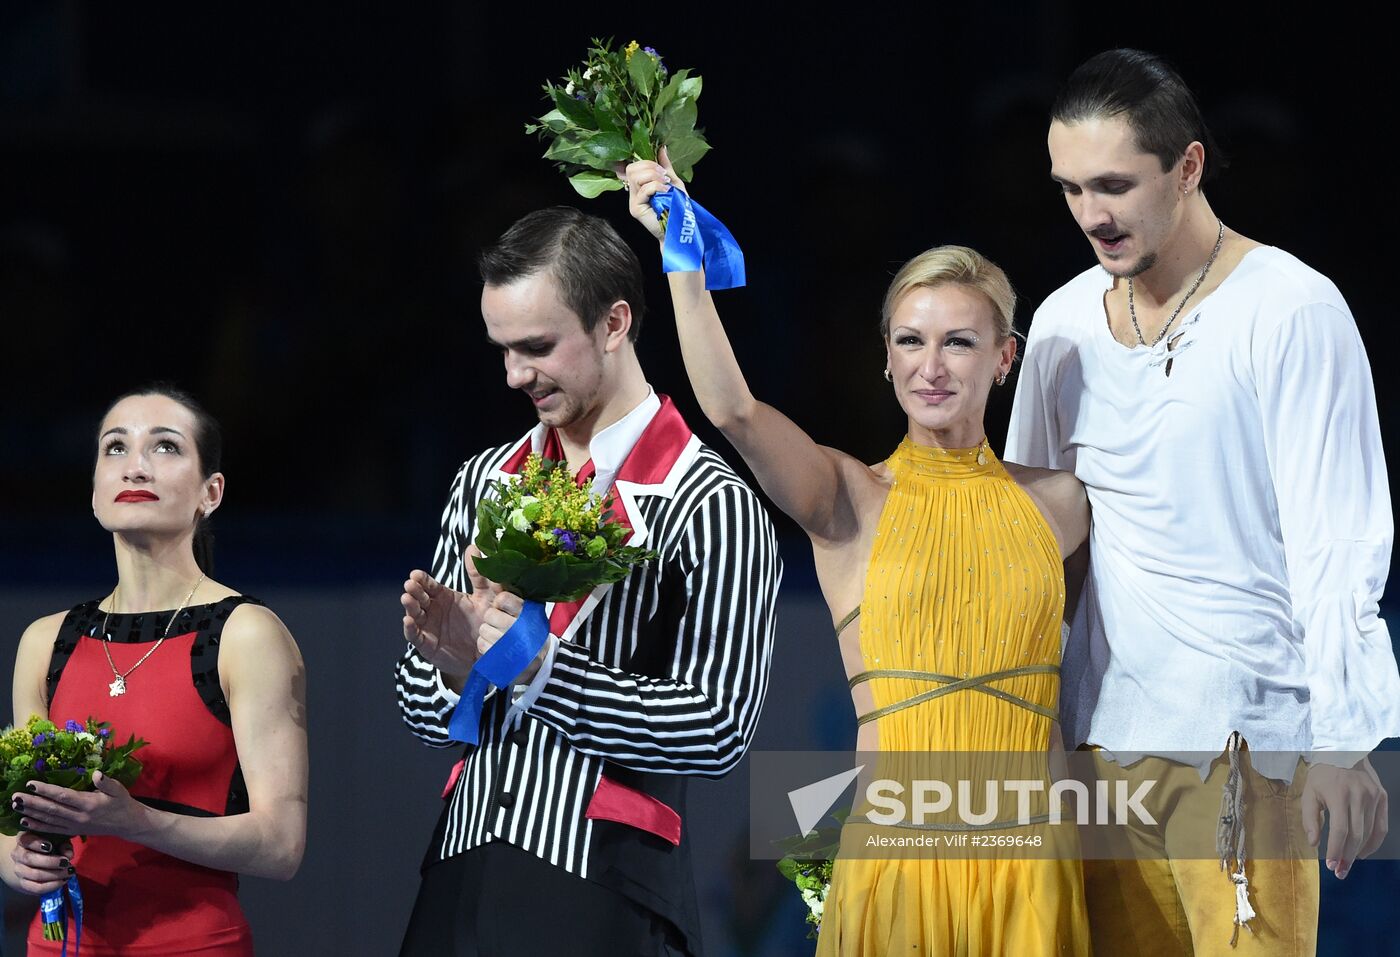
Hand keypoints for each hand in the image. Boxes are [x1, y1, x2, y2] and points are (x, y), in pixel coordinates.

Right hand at [9, 831, 73, 895]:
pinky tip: (63, 881)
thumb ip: (64, 844)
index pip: (25, 840)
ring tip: (69, 872)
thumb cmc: (51, 844)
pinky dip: (51, 885)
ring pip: (34, 875)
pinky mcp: (23, 883)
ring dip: (54, 875)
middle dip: (50, 862)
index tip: (50, 846)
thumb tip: (68, 855)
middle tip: (66, 862)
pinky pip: (35, 887)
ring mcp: (19, 870)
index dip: (36, 843)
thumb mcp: (58, 840)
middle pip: (29, 859)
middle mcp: (17, 854)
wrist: (36, 860)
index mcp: (24, 839)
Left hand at [12, 772, 150, 841]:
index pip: (64, 796)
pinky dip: (38, 825)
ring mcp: (75, 825)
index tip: (30, 784)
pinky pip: (52, 829)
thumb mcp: (119, 789)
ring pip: (49, 820)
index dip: (46, 790)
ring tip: (16, 806)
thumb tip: (97, 773)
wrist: (127, 824)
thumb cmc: (122, 802)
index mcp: (90, 803)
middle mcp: (79, 816)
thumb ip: (107, 782)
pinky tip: (25, 821)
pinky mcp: (73, 831)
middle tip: (16, 796)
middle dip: (32, 802)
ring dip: (31, 813)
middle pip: (52, 809)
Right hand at [401, 546, 500, 679]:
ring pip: (414, 614)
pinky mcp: (428, 644)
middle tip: (410, 584)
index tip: (416, 574)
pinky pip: (416, 636)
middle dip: (414, 590)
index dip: (422, 579)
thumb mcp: (486, 596)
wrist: (487, 652)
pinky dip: (410, 629)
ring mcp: (429, 627)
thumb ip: (480, 574)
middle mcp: (433, 610)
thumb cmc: (484, 622)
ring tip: (407, 598)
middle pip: (419, 597)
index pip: (429, 585)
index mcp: (444, 597)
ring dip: (409, 606)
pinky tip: (408, 621)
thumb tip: (474, 547)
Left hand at [477, 592, 548, 683]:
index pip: (503, 598)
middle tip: (500, 624)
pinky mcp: (502, 658)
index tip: (502, 607)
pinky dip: (485, 646)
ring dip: (487, 633)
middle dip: (491, 618)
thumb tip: (493, 578)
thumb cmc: (528, 633)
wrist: (536, 664)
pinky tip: (496, 648)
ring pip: (484, 629)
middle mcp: (520, 627)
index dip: (499, 602)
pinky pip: (482, 644)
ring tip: (498, 638)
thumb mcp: (528, 613)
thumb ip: (513, 599)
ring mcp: (511, 644)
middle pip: (490, 614)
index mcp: (527, 612)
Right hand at [621, 147, 684, 241]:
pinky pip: (643, 189)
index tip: (661, 168)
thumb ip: (666, 166)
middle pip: (631, 169)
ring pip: (635, 176)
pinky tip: (666, 191)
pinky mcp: (635, 208)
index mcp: (641, 184)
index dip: (645, 161)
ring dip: (653, 176)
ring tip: (665, 184)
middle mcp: (634, 192)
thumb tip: (661, 148)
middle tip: (664, 176)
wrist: (679, 228)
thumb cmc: (677, 207)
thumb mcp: (673, 182)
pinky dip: (656, 186)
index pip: (633, 166)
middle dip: (649, 167)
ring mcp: (633, 200)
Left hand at [1301, 758, 1388, 878]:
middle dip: (1348, 856)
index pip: (1340, 830)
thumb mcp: (1308, 793)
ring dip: (1359, 852)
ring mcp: (1374, 796)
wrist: (1342, 751)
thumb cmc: (1321, 775)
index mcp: (1338, 794)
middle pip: (1357, 835)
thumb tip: (1314, 843)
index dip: (1336, 850)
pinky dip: (1374, 842)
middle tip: (1340, 871)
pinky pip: (1381, 826)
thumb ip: (1309, 818)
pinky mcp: (1382, 797)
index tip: (1331, 865)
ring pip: (1370, 833)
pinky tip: (1363, 852)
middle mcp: (1359, 795)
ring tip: (1348, 864)